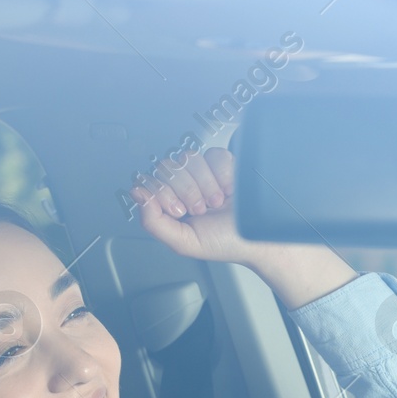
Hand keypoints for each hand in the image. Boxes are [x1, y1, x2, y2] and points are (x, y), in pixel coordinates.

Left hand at [130, 147, 254, 265]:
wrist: (260, 240)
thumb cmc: (224, 243)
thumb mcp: (184, 242)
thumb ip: (154, 222)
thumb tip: (136, 193)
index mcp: (170, 202)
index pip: (150, 181)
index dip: (163, 193)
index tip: (180, 211)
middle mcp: (183, 184)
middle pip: (167, 166)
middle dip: (185, 190)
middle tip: (201, 209)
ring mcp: (203, 171)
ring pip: (189, 158)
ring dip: (205, 184)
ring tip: (216, 202)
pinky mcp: (224, 162)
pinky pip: (214, 155)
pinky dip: (222, 175)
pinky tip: (229, 191)